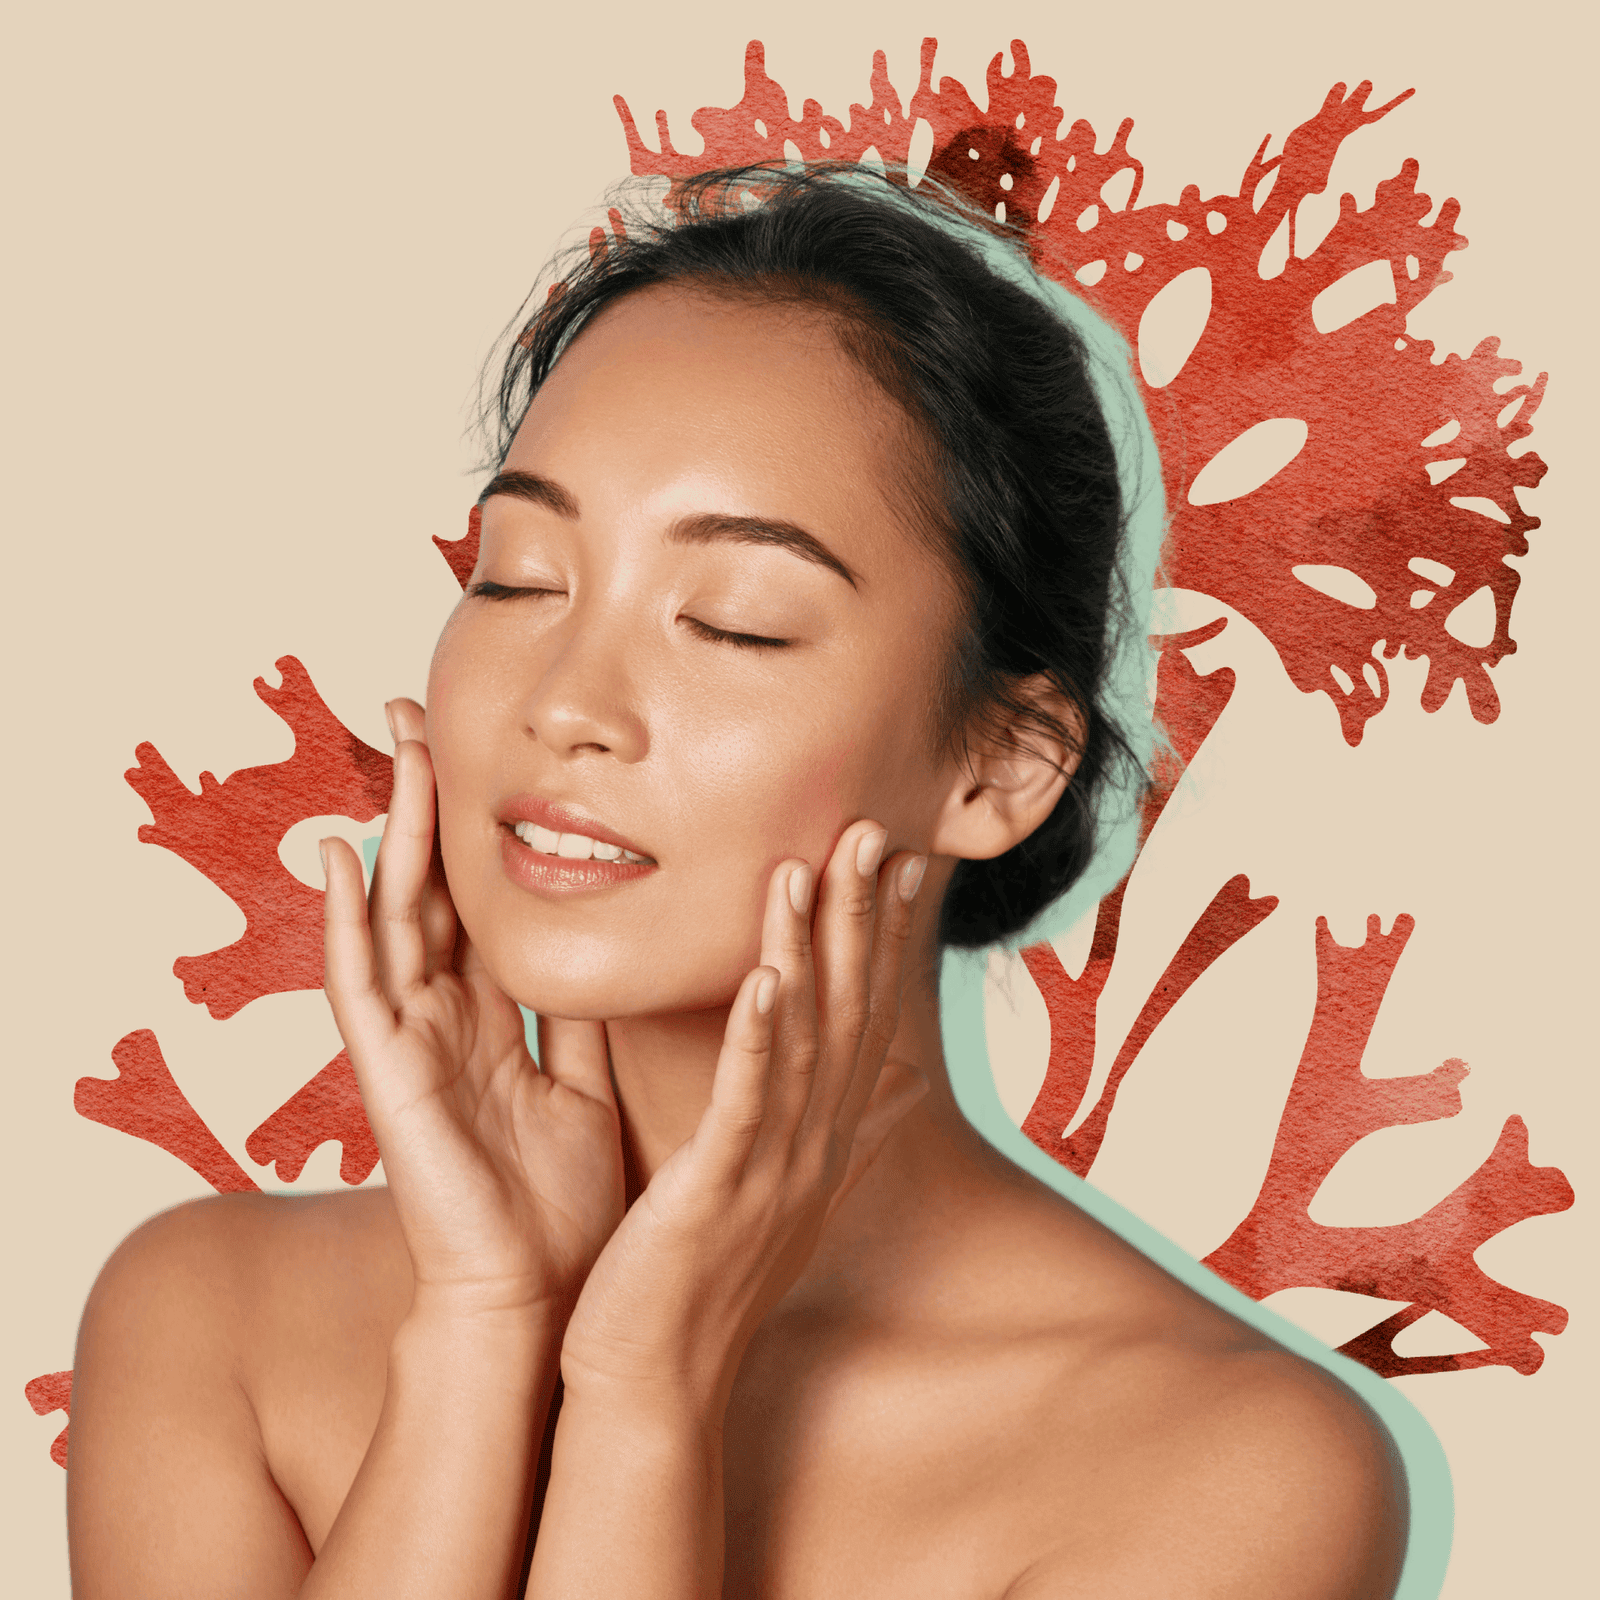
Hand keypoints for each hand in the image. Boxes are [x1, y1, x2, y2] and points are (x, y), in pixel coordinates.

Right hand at [321, 698, 624, 1321]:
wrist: (536, 1298)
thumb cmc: (557, 1204)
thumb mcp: (584, 1083)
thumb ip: (584, 1015)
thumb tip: (616, 944)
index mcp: (491, 1022)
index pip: (476, 905)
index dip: (474, 833)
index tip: (481, 755)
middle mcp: (442, 1020)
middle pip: (429, 891)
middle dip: (425, 805)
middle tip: (421, 715)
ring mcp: (409, 1044)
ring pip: (395, 916)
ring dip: (393, 832)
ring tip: (394, 747)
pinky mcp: (388, 1077)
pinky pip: (360, 986)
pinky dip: (348, 921)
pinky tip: (343, 855)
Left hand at [556, 820, 930, 1417]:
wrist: (652, 1383)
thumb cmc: (701, 1279)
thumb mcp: (782, 1192)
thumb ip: (840, 1130)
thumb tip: (907, 1088)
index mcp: (819, 1138)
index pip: (864, 1018)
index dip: (884, 938)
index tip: (899, 861)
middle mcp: (812, 1146)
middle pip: (850, 1012)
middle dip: (862, 918)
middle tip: (874, 830)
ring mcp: (772, 1169)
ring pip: (804, 1038)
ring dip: (813, 947)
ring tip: (817, 864)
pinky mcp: (718, 1191)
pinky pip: (746, 1099)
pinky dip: (759, 1034)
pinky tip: (766, 974)